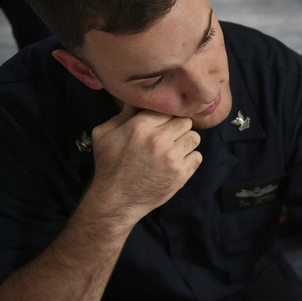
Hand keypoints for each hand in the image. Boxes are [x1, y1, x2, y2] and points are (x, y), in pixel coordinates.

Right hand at [88, 105, 202, 224]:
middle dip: (178, 128)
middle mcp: (159, 139)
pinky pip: (197, 157)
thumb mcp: (104, 134)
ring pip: (194, 137)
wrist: (116, 200)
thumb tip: (138, 100)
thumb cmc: (108, 166)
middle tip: (169, 137)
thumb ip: (122, 115)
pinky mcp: (181, 174)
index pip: (167, 109)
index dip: (165, 117)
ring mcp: (172, 157)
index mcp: (140, 126)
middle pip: (185, 121)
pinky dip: (190, 159)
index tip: (161, 125)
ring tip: (174, 149)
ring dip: (186, 142)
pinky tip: (176, 163)